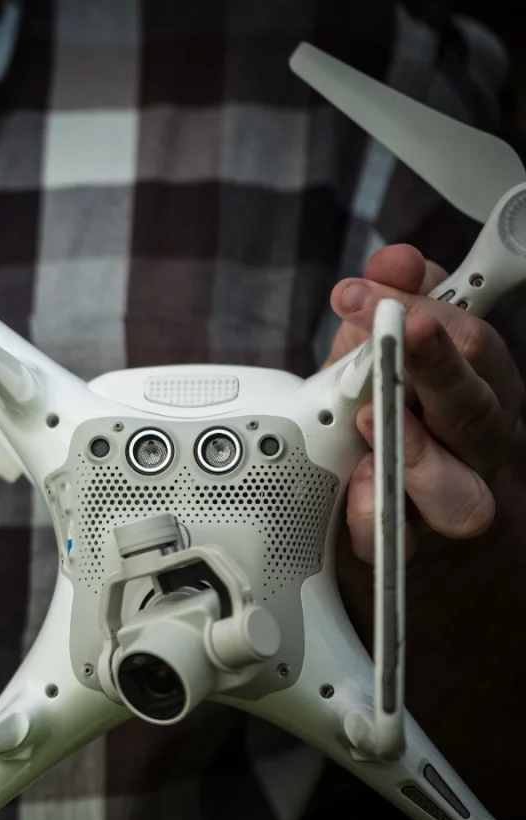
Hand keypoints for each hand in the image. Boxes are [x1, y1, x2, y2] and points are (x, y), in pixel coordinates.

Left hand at [324, 244, 524, 560]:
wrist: (398, 509)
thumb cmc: (395, 416)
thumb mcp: (386, 349)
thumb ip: (391, 299)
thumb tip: (396, 260)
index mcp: (479, 386)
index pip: (475, 341)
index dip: (429, 310)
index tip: (371, 290)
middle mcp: (475, 443)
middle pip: (474, 405)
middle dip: (434, 366)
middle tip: (397, 337)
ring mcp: (448, 496)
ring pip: (461, 489)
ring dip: (418, 453)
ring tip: (378, 421)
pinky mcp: (409, 541)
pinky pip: (401, 537)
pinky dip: (375, 515)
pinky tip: (356, 491)